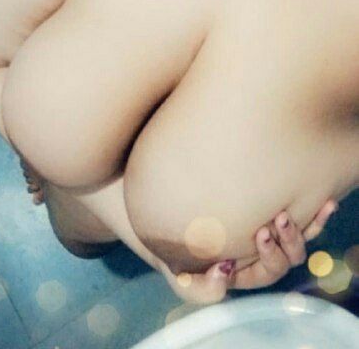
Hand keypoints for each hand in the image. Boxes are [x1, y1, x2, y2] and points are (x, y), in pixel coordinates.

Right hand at [156, 198, 337, 304]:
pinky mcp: (271, 209)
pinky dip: (316, 215)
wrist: (165, 214)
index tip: (260, 234)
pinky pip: (302, 218)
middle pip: (289, 258)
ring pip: (298, 239)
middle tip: (278, 219)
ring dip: (300, 228)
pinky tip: (327, 204)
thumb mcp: (182, 276)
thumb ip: (201, 288)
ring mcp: (268, 232)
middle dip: (287, 241)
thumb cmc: (175, 247)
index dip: (270, 256)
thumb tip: (226, 274)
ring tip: (287, 212)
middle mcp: (260, 254)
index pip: (268, 272)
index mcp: (245, 272)